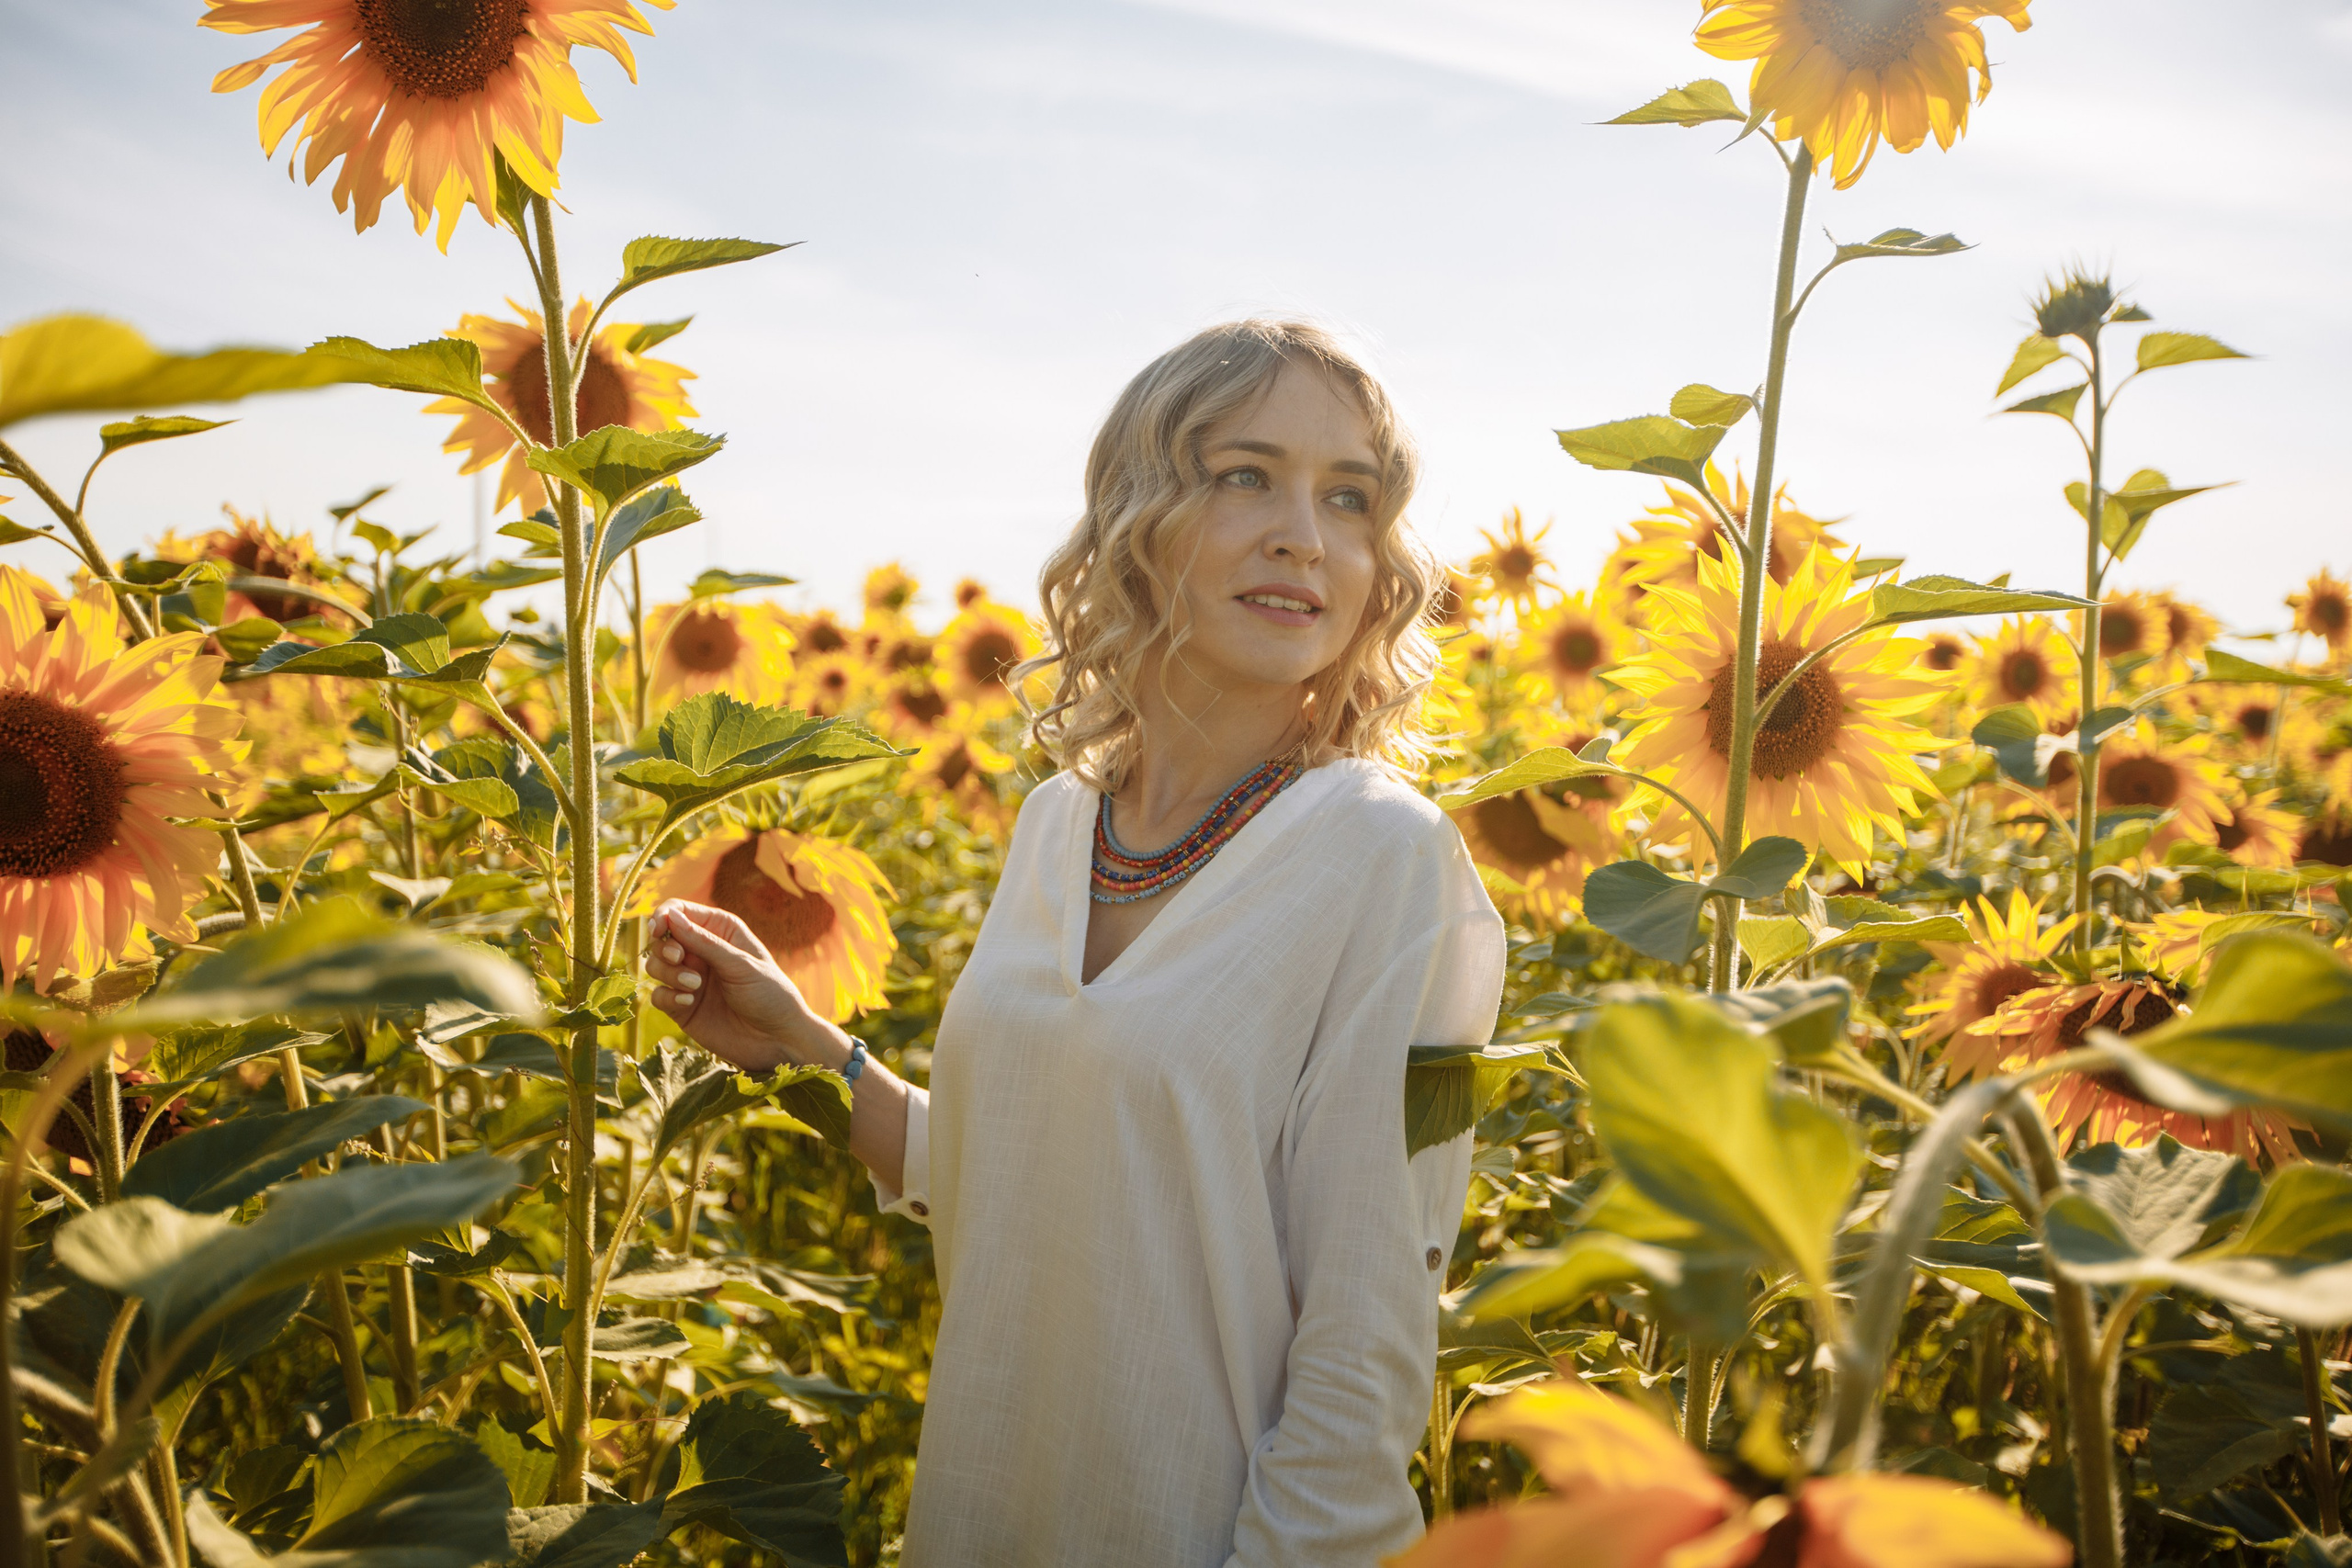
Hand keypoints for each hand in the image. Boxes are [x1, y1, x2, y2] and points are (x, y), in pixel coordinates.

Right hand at [644, 899, 829, 1071]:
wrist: (778, 1040)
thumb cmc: (770, 995)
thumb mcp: (741, 964)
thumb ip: (704, 942)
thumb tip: (670, 916)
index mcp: (720, 931)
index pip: (679, 912)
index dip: (663, 916)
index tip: (658, 929)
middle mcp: (702, 952)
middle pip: (662, 938)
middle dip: (664, 947)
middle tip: (679, 958)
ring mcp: (690, 979)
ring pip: (655, 966)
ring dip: (668, 973)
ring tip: (695, 986)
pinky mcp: (683, 1006)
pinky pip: (658, 995)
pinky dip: (668, 996)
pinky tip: (689, 1002)